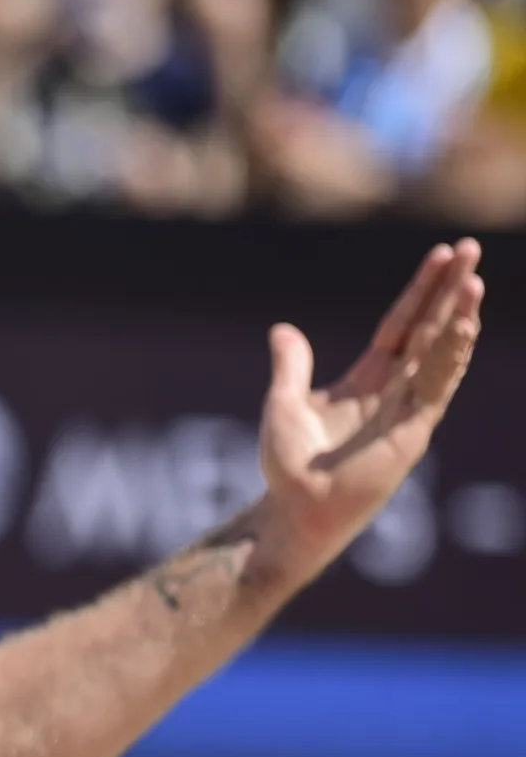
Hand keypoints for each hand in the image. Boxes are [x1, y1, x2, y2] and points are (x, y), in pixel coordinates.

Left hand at [257, 239, 483, 580]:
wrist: (295, 509)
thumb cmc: (289, 466)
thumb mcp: (283, 405)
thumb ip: (291, 367)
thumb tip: (282, 330)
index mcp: (368, 378)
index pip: (401, 323)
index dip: (421, 290)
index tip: (443, 254)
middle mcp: (394, 388)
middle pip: (429, 328)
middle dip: (449, 290)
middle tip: (471, 247)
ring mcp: (409, 408)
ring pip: (442, 353)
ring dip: (459, 318)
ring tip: (475, 281)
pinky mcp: (414, 430)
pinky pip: (438, 386)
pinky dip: (452, 356)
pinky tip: (464, 326)